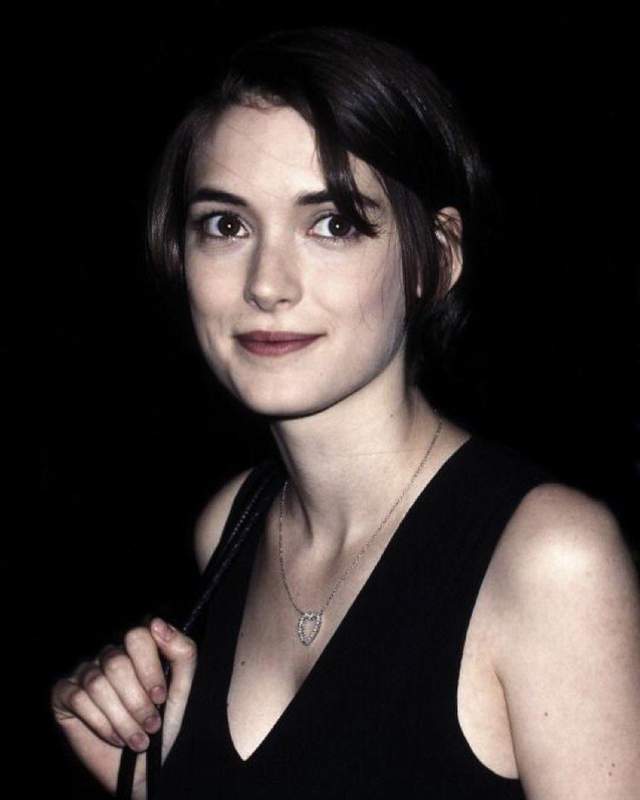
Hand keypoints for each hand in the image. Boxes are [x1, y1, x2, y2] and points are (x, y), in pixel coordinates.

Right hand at [51, 618, 196, 796]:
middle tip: (152, 725)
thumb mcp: (185, 687)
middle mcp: (111, 656)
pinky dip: (101, 724)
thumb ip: (181, 651)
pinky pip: (77, 698)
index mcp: (140, 649)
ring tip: (138, 739)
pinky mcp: (65, 695)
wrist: (149, 768)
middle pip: (116, 663)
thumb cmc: (168, 724)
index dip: (148, 668)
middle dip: (137, 701)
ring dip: (122, 719)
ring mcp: (86, 673)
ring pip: (97, 683)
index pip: (138, 635)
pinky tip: (116, 738)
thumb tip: (156, 622)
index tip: (160, 696)